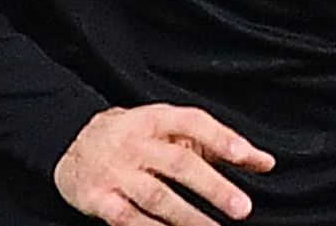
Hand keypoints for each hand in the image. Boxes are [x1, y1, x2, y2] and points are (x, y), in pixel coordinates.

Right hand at [54, 103, 275, 224]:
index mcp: (155, 119)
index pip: (192, 122)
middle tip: (241, 207)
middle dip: (212, 186)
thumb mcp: (169, 130)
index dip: (220, 138)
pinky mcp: (99, 199)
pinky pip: (128, 218)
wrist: (70, 143)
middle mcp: (136, 143)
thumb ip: (217, 144)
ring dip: (188, 217)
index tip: (245, 156)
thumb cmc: (133, 137)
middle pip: (178, 163)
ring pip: (157, 196)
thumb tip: (265, 162)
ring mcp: (116, 172)